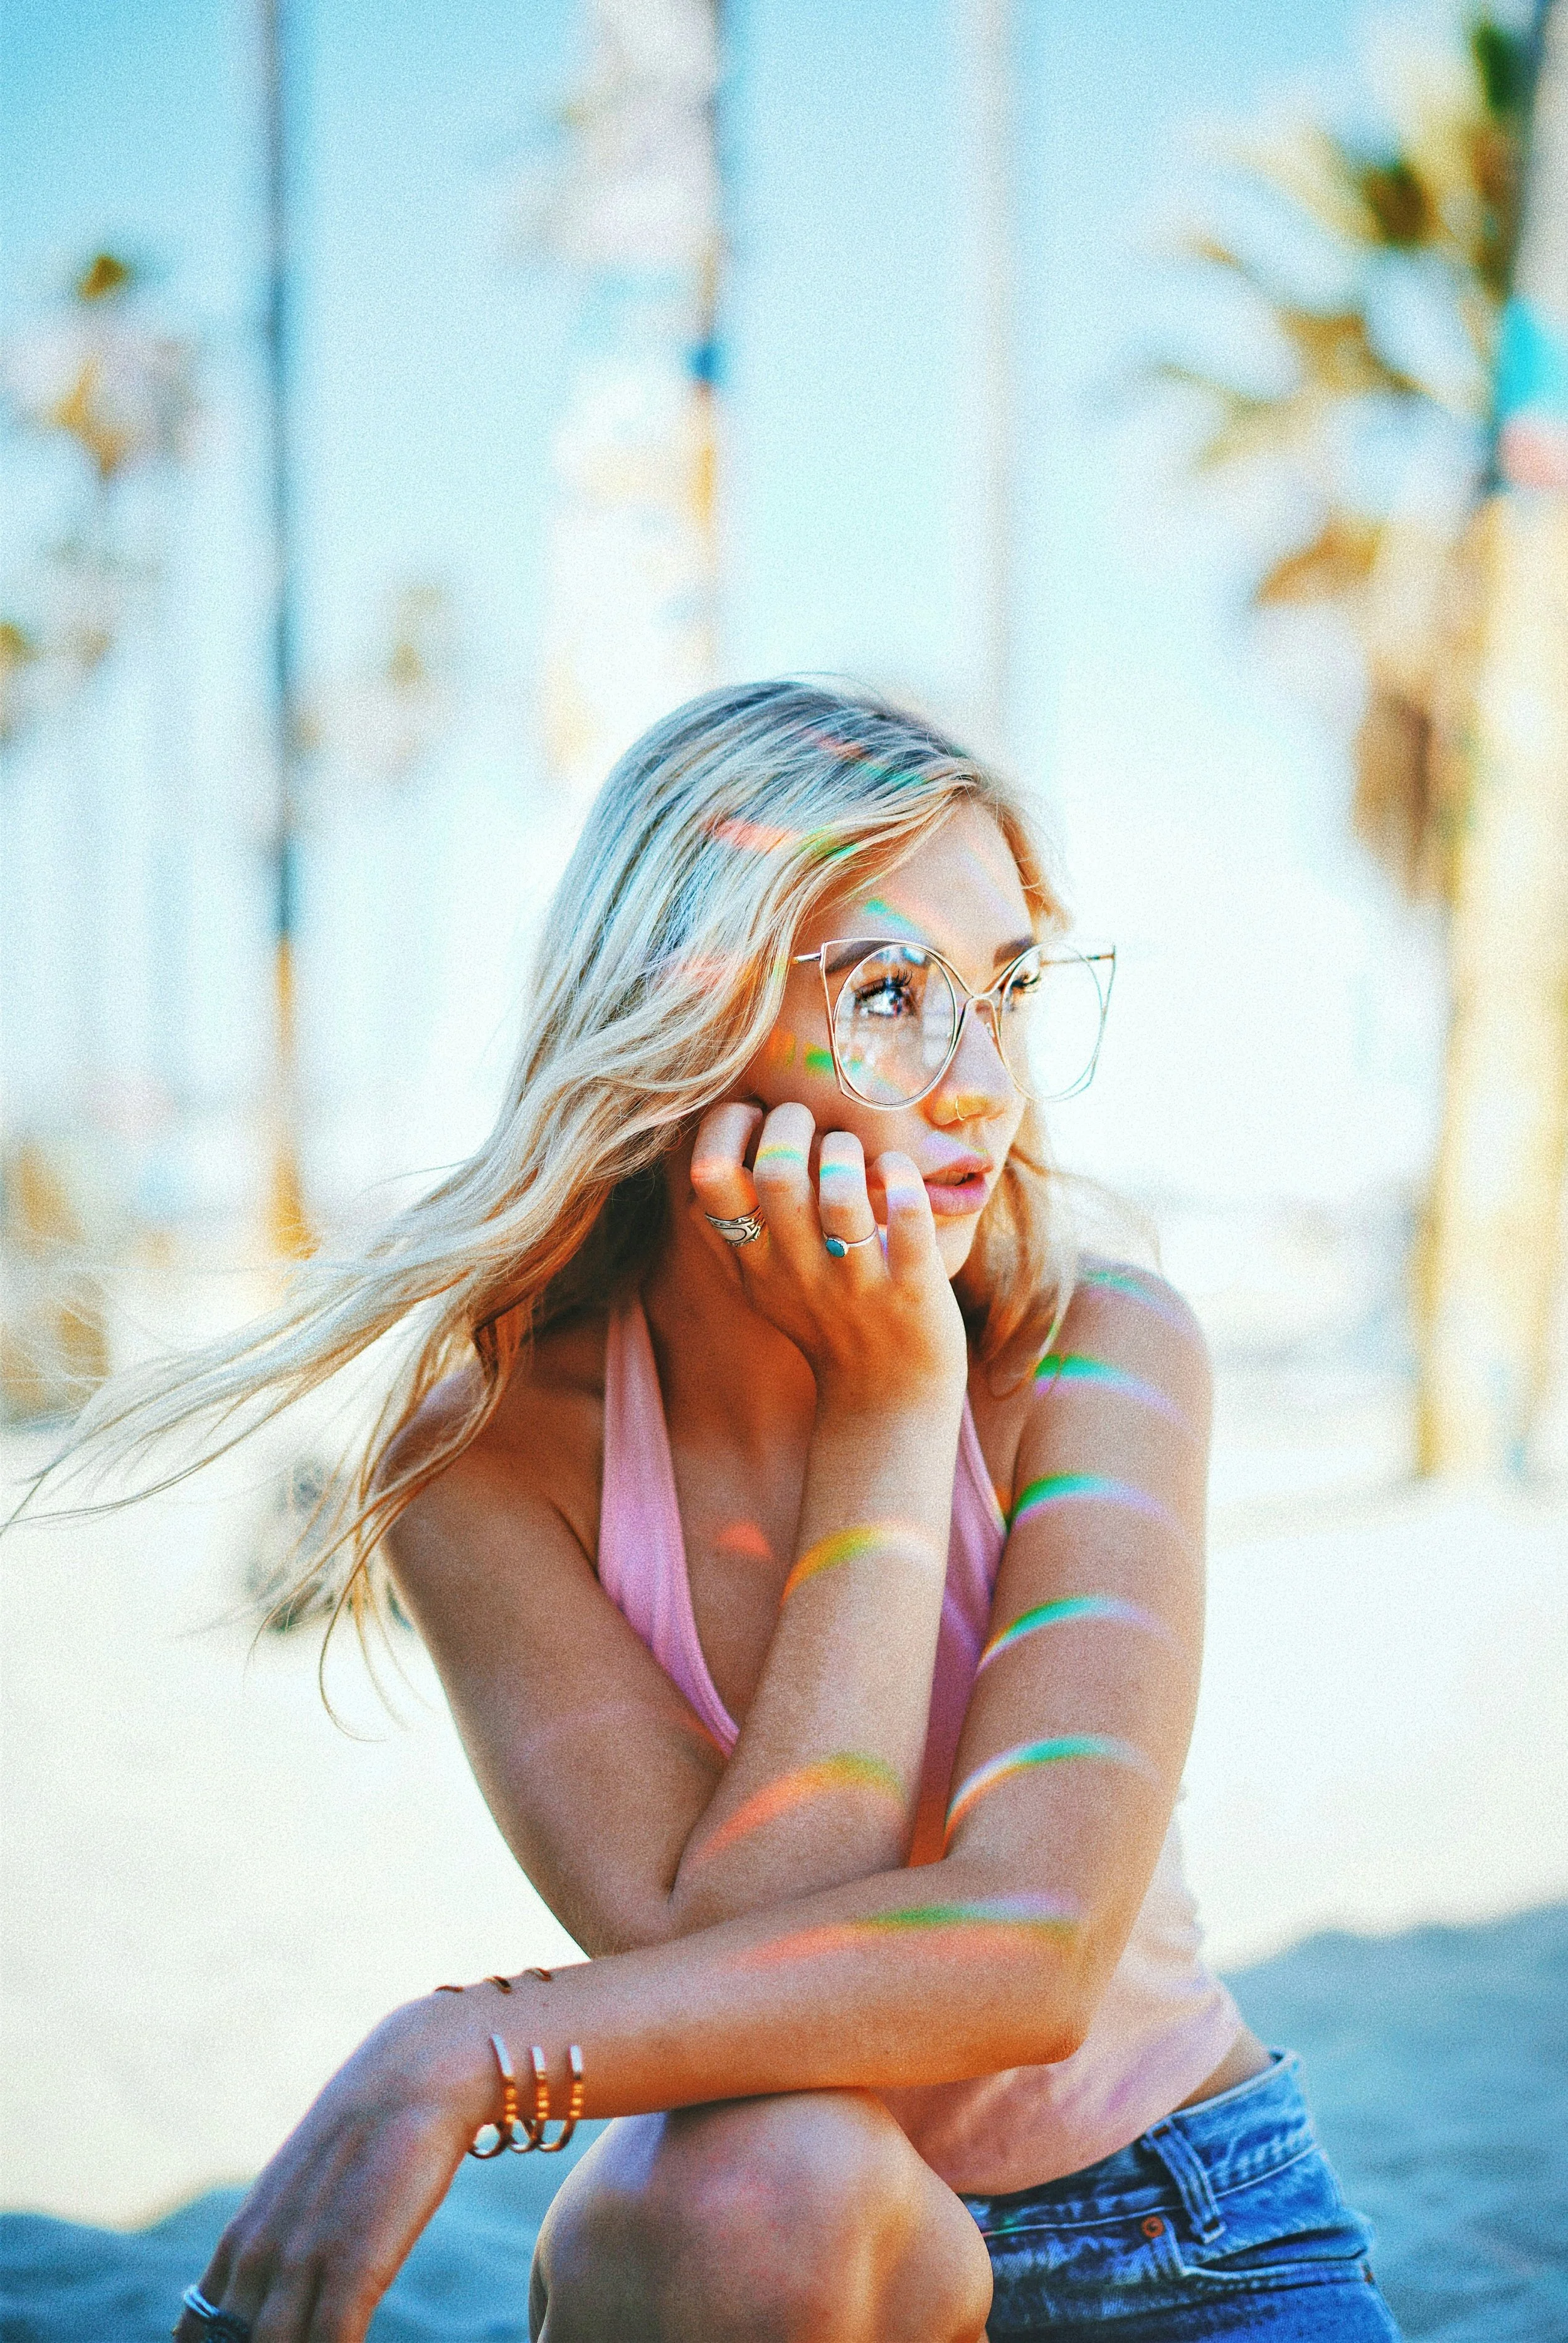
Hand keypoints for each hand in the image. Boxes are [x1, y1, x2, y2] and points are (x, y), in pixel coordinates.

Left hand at [187, 1997, 490, 2342]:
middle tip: (296, 2340)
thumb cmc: (361, 2139)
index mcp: (239, 2241)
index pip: (197, 2333)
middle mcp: (259, 2257)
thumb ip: (270, 2243)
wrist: (409, 2080)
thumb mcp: (296, 2191)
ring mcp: (304, 2263)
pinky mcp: (355, 2267)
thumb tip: (259, 2292)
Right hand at [689, 1100, 967, 1415]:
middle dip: (793, 1124)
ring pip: (841, 1192)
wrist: (887, 1403)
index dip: (724, 1130)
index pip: (711, 1180)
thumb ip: (731, 1238)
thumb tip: (701, 1166)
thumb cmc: (827, 1326)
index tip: (753, 1115)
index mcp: (755, 1263)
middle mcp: (798, 1271)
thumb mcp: (762, 1290)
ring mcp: (856, 1282)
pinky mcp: (912, 1289)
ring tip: (855, 1153)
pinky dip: (903, 1181)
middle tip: (812, 1124)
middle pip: (777, 1174)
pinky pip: (908, 1219)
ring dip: (849, 1152)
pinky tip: (897, 1175)